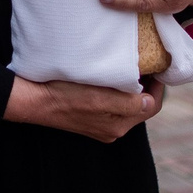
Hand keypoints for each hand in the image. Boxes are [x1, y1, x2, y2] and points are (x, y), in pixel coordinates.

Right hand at [5, 75, 162, 143]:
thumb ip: (129, 103)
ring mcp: (101, 125)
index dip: (158, 86)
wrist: (34, 101)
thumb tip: (150, 102)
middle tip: (145, 63)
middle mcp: (113, 129)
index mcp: (119, 125)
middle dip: (146, 86)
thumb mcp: (100, 98)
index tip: (158, 66)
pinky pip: (112, 105)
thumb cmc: (65, 96)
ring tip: (129, 68)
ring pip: (127, 105)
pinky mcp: (90, 118)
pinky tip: (110, 78)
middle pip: (141, 106)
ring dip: (131, 88)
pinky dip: (117, 91)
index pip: (152, 106)